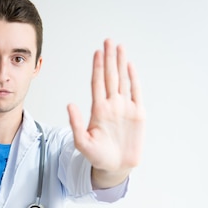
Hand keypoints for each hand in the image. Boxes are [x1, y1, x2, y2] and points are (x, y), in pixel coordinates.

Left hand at [68, 39, 144, 187]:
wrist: (116, 167)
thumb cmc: (97, 156)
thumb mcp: (82, 142)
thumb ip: (75, 124)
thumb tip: (70, 104)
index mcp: (98, 110)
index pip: (97, 83)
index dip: (97, 67)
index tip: (97, 52)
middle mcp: (112, 105)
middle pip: (110, 77)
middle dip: (109, 58)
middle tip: (108, 41)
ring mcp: (125, 108)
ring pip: (122, 80)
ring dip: (120, 64)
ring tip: (119, 47)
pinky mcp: (137, 114)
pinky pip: (136, 92)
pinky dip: (133, 79)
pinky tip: (129, 66)